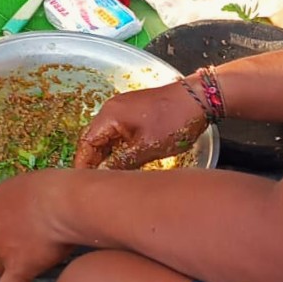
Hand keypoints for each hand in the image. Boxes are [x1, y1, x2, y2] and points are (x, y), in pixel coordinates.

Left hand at [0, 171, 72, 281]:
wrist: (64, 202)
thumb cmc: (55, 189)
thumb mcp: (27, 186)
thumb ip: (19, 202)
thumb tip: (27, 208)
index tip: (10, 235)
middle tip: (17, 251)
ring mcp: (1, 250)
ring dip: (10, 269)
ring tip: (32, 261)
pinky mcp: (17, 267)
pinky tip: (26, 281)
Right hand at [75, 83, 206, 170]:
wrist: (199, 98)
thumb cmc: (173, 121)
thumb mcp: (147, 148)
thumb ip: (121, 163)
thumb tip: (105, 177)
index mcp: (110, 115)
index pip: (87, 142)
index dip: (83, 163)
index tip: (83, 182)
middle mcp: (112, 109)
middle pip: (94, 138)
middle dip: (93, 161)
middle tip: (96, 183)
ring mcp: (124, 109)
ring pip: (108, 136)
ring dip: (107, 155)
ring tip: (109, 176)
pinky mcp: (136, 112)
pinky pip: (120, 132)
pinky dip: (118, 148)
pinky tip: (124, 163)